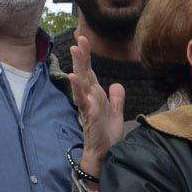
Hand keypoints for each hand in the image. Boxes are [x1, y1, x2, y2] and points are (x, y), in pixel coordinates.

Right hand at [69, 42, 128, 176]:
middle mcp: (89, 98)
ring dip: (78, 69)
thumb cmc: (107, 134)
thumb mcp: (116, 113)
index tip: (83, 38)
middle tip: (78, 40)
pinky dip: (80, 92)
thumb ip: (116, 98)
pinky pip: (84, 103)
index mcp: (94, 95)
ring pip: (81, 85)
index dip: (86, 56)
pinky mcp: (90, 118)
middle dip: (81, 57)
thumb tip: (115, 84)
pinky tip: (76, 81)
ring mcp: (88, 107)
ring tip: (75, 53)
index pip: (89, 71)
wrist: (106, 153)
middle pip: (84, 74)